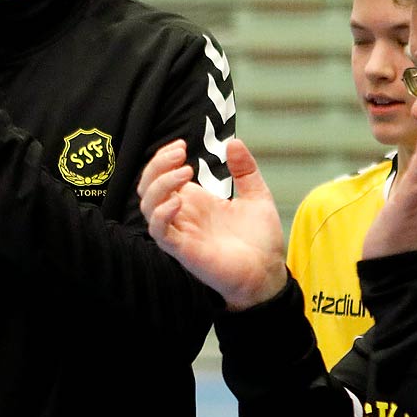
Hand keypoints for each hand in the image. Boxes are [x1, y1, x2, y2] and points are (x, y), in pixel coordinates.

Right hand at [137, 136, 286, 310]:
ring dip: (159, 185)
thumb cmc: (260, 241)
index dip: (163, 158)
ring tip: (185, 172)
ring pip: (148, 207)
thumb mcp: (256, 196)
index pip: (161, 177)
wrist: (268, 273)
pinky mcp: (183, 250)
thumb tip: (233, 142)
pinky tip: (179, 202)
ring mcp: (181, 232)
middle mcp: (183, 216)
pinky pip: (160, 232)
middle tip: (180, 153)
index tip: (182, 145)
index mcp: (194, 202)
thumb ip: (244, 170)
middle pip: (148, 188)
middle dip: (157, 166)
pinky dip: (161, 214)